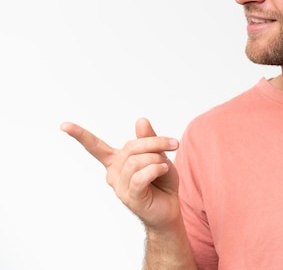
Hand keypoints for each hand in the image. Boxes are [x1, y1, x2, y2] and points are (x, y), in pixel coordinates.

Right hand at [61, 118, 180, 229]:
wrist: (170, 207)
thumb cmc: (162, 181)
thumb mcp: (158, 155)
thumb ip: (148, 139)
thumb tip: (140, 120)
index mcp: (116, 161)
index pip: (95, 147)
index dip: (80, 135)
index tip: (63, 125)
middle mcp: (113, 173)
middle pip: (131, 147)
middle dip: (156, 143)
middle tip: (174, 144)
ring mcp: (119, 186)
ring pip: (136, 161)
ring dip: (157, 160)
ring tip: (164, 167)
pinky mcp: (129, 196)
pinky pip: (140, 176)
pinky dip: (156, 169)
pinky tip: (163, 171)